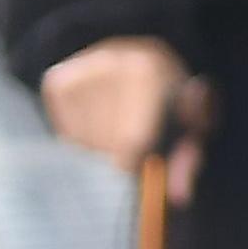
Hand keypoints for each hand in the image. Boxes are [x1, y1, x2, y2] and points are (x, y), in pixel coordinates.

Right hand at [40, 37, 209, 202]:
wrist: (136, 51)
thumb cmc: (171, 96)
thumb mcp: (191, 123)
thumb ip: (188, 158)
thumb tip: (179, 197)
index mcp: (147, 70)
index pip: (133, 139)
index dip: (136, 162)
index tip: (138, 164)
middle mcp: (109, 64)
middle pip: (107, 144)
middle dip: (122, 155)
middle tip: (136, 141)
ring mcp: (79, 71)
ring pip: (86, 142)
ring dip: (103, 148)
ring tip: (120, 123)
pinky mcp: (56, 80)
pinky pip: (67, 134)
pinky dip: (83, 138)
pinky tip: (100, 117)